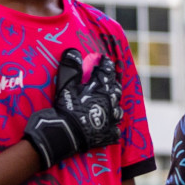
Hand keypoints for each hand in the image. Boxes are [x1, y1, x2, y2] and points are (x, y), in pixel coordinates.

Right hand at [22, 49, 123, 169]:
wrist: (67, 133)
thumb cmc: (66, 107)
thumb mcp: (66, 84)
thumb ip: (71, 67)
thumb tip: (73, 51)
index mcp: (101, 88)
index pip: (107, 71)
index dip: (106, 64)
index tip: (105, 59)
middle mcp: (110, 102)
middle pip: (116, 90)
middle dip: (113, 84)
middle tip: (110, 82)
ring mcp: (110, 119)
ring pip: (118, 110)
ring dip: (115, 106)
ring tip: (112, 105)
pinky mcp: (108, 134)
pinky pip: (115, 131)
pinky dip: (113, 128)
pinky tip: (111, 128)